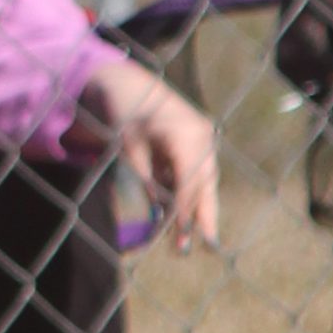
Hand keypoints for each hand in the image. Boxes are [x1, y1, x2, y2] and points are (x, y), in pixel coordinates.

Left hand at [79, 53, 220, 249]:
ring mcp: (205, 138)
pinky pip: (199, 172)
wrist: (131, 87)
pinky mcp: (202, 142)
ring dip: (201, 208)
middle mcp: (201, 136)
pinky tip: (186, 216)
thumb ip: (147, 181)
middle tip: (203, 246)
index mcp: (184, 135)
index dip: (185, 209)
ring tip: (198, 239)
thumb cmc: (126, 117)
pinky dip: (193, 193)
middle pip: (204, 183)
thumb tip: (159, 215)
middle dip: (202, 215)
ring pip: (206, 180)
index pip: (188, 180)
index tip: (181, 232)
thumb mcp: (130, 150)